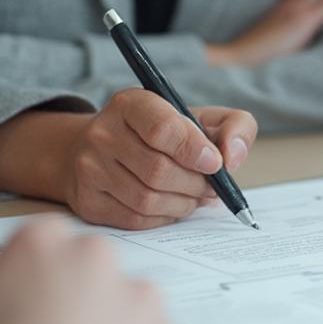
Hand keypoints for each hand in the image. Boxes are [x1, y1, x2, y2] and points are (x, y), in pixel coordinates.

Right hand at [58, 90, 256, 228]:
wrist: (104, 149)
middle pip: (159, 171)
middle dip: (195, 184)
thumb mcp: (201, 117)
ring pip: (148, 199)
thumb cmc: (163, 134)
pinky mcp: (88, 201)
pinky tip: (172, 206)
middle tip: (211, 187)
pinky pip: (135, 219)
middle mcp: (103, 133)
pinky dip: (164, 217)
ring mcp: (90, 168)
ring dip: (183, 204)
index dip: (195, 150)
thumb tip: (232, 157)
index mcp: (132, 104)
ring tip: (194, 196)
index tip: (214, 163)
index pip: (163, 129)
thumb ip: (234, 126)